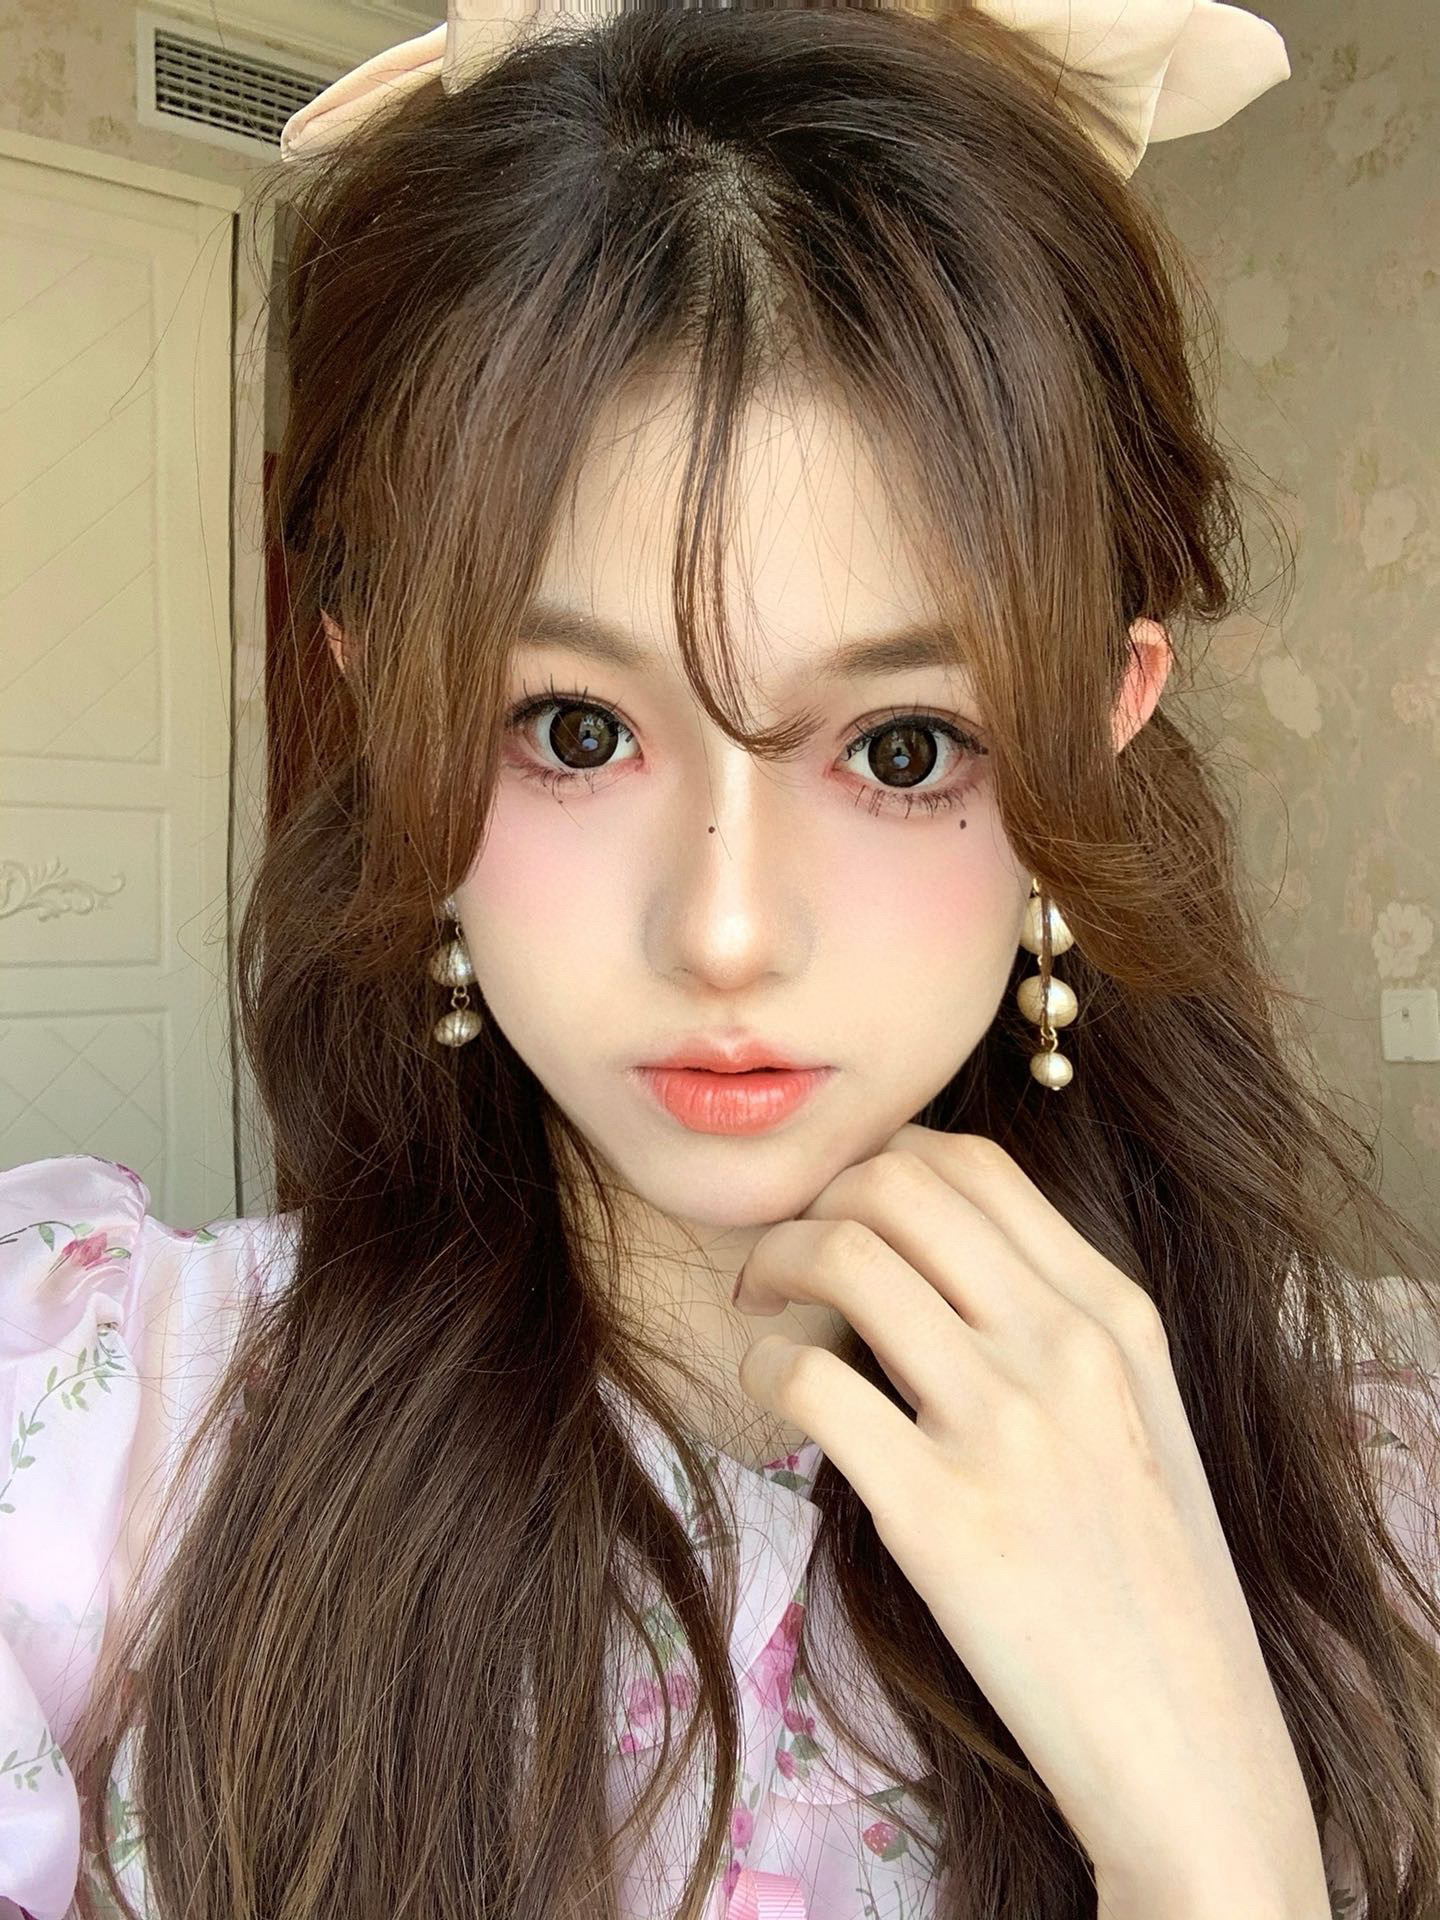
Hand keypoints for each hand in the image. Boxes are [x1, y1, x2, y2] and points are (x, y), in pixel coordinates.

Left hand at [732, 1123, 1328, 1913]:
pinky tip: (764, 1390)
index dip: (880, 1162)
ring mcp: (1005, 1425)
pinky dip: (758, 1364)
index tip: (841, 1207)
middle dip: (814, 1198)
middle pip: (898, 1184)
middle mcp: (1065, 1346)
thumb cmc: (1147, 1579)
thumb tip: (927, 1246)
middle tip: (780, 1255)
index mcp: (1114, 1313)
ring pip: (844, 1254)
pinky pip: (806, 1378)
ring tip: (754, 1306)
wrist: (1188, 1743)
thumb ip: (1053, 1318)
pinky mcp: (939, 1514)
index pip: (973, 1165)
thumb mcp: (1136, 1412)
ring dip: (769, 1263)